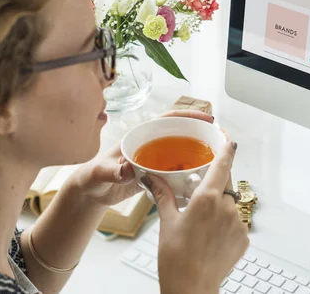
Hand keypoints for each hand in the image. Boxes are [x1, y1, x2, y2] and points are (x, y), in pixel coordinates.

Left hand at [70, 110, 214, 206]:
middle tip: (219, 139)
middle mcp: (150, 145)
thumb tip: (128, 168)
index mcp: (140, 136)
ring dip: (197, 154)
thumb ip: (113, 170)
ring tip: (216, 158)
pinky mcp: (156, 175)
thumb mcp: (101, 173)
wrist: (90, 194)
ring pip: (181, 152)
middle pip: (180, 134)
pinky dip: (189, 173)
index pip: (167, 119)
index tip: (206, 118)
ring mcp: (155, 160)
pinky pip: (177, 171)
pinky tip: (201, 178)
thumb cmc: (92, 177)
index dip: (188, 116)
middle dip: (200, 133)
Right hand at [142, 141, 248, 293]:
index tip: (229, 140)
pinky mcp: (244, 238)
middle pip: (227, 183)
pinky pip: (236, 222)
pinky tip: (210, 237)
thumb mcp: (167, 222)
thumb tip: (152, 178)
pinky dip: (225, 224)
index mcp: (207, 198)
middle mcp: (226, 207)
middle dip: (216, 183)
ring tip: (202, 224)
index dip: (227, 150)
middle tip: (202, 193)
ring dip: (220, 206)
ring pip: (230, 204)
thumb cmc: (176, 258)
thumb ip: (163, 195)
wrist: (191, 288)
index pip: (222, 165)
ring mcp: (238, 223)